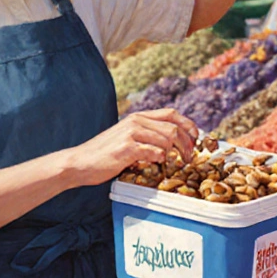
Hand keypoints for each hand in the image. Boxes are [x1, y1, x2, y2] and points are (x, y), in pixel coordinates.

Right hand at [62, 108, 198, 186]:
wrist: (80, 162)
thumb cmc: (105, 153)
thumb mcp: (127, 137)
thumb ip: (146, 135)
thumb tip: (172, 143)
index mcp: (138, 117)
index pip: (172, 114)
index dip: (188, 125)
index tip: (196, 137)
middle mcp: (136, 121)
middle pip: (173, 128)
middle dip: (187, 143)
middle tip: (189, 157)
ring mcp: (131, 133)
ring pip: (166, 140)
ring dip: (175, 153)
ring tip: (176, 163)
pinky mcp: (126, 148)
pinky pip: (153, 151)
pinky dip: (160, 158)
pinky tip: (158, 162)